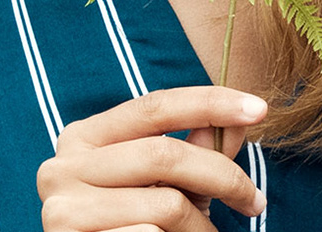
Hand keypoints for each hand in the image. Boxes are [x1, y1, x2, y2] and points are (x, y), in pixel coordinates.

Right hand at [38, 87, 268, 231]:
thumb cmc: (134, 227)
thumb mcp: (166, 186)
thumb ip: (197, 151)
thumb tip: (242, 118)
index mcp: (83, 138)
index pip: (154, 106)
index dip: (209, 102)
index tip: (259, 109)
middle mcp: (62, 165)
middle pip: (165, 154)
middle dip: (223, 178)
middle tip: (255, 202)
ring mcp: (62, 206)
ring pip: (166, 204)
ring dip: (201, 226)